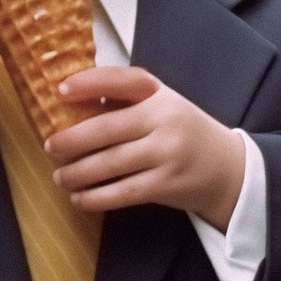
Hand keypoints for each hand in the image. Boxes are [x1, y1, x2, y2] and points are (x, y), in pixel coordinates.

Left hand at [45, 67, 245, 229]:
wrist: (230, 169)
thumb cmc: (184, 132)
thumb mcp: (164, 105)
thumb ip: (127, 101)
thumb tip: (74, 102)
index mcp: (160, 94)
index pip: (122, 81)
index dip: (89, 83)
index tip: (60, 90)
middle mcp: (164, 120)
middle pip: (107, 128)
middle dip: (72, 140)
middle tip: (50, 147)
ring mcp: (167, 154)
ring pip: (111, 163)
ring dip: (78, 173)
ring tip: (61, 177)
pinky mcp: (166, 185)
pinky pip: (123, 192)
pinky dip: (96, 198)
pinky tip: (80, 199)